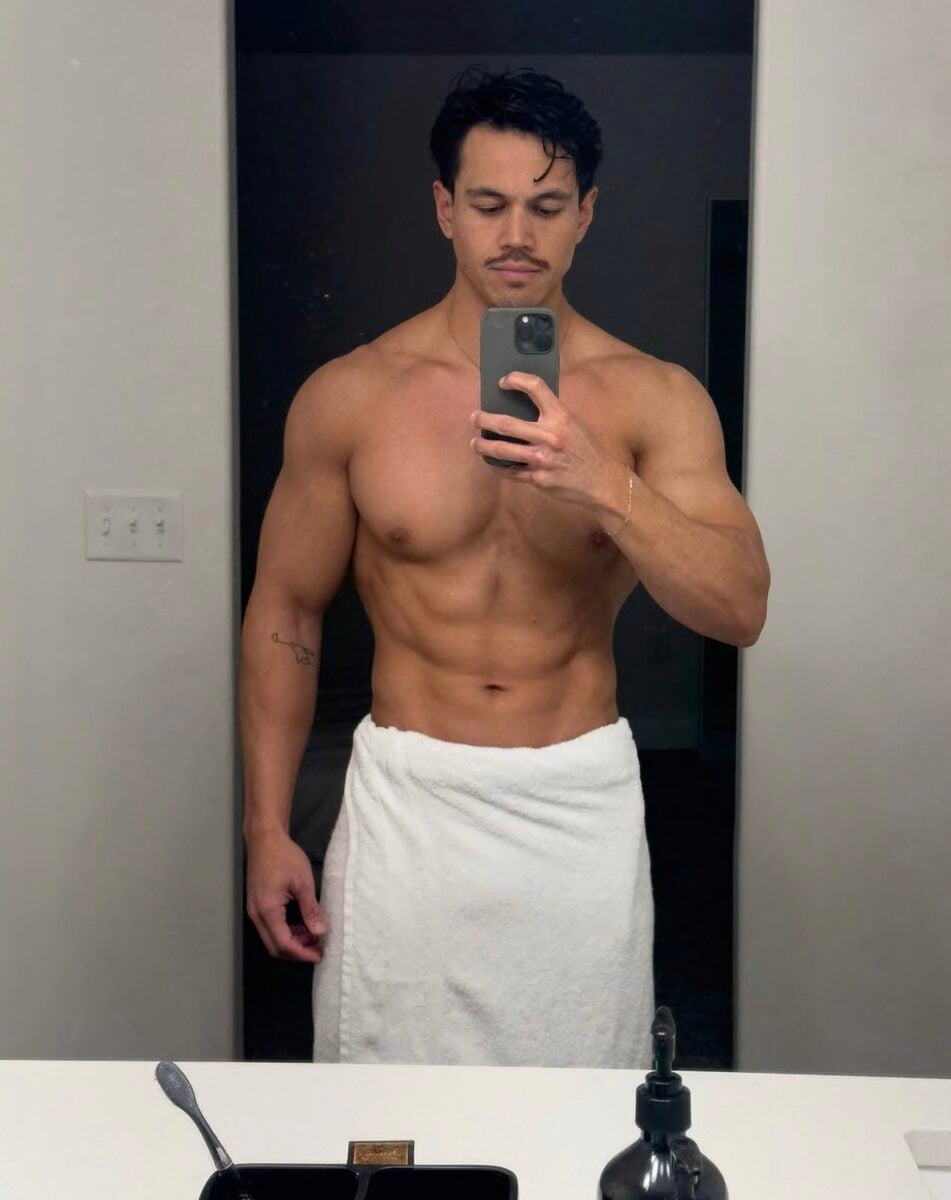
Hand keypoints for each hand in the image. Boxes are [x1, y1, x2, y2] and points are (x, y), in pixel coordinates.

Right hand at [245, 828, 327, 962]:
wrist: (265, 838)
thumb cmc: (284, 857)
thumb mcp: (303, 882)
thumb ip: (311, 909)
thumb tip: (321, 932)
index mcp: (267, 911)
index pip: (284, 944)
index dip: (302, 953)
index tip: (319, 955)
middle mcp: (256, 915)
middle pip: (274, 947)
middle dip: (296, 952)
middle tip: (318, 948)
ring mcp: (253, 910)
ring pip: (271, 938)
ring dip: (291, 942)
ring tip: (313, 935)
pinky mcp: (255, 904)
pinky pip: (269, 927)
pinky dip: (285, 931)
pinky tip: (300, 924)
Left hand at [470, 371, 628, 509]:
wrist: (601, 481)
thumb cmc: (588, 449)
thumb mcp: (575, 423)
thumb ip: (552, 414)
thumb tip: (524, 404)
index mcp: (561, 416)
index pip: (535, 387)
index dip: (516, 379)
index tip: (503, 381)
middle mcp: (549, 436)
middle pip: (506, 424)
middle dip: (484, 420)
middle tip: (475, 417)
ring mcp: (541, 459)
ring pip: (501, 451)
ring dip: (483, 446)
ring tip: (475, 443)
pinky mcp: (538, 479)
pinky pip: (510, 472)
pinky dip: (498, 467)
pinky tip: (492, 463)